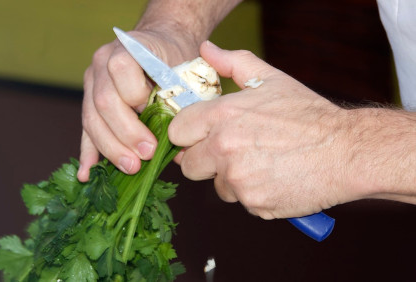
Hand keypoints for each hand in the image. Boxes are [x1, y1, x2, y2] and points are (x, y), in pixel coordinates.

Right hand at [78, 29, 198, 181]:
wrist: (163, 41)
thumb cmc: (177, 57)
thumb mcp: (185, 69)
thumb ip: (182, 99)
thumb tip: (180, 147)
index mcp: (127, 47)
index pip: (121, 69)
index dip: (138, 96)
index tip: (159, 114)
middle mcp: (102, 62)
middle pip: (104, 102)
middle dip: (126, 133)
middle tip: (147, 154)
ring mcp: (92, 82)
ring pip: (92, 119)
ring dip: (111, 148)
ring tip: (131, 168)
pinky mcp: (90, 101)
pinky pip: (86, 128)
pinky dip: (89, 152)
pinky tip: (87, 173)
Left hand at [169, 42, 361, 218]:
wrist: (345, 151)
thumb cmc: (307, 114)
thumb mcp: (270, 79)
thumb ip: (233, 63)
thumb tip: (206, 50)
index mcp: (222, 116)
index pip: (177, 131)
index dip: (187, 135)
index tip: (199, 137)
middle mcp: (224, 148)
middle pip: (189, 165)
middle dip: (205, 160)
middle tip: (232, 152)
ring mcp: (238, 179)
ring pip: (217, 185)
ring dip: (232, 178)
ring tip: (262, 163)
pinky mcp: (254, 203)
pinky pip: (241, 201)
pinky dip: (253, 193)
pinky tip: (274, 178)